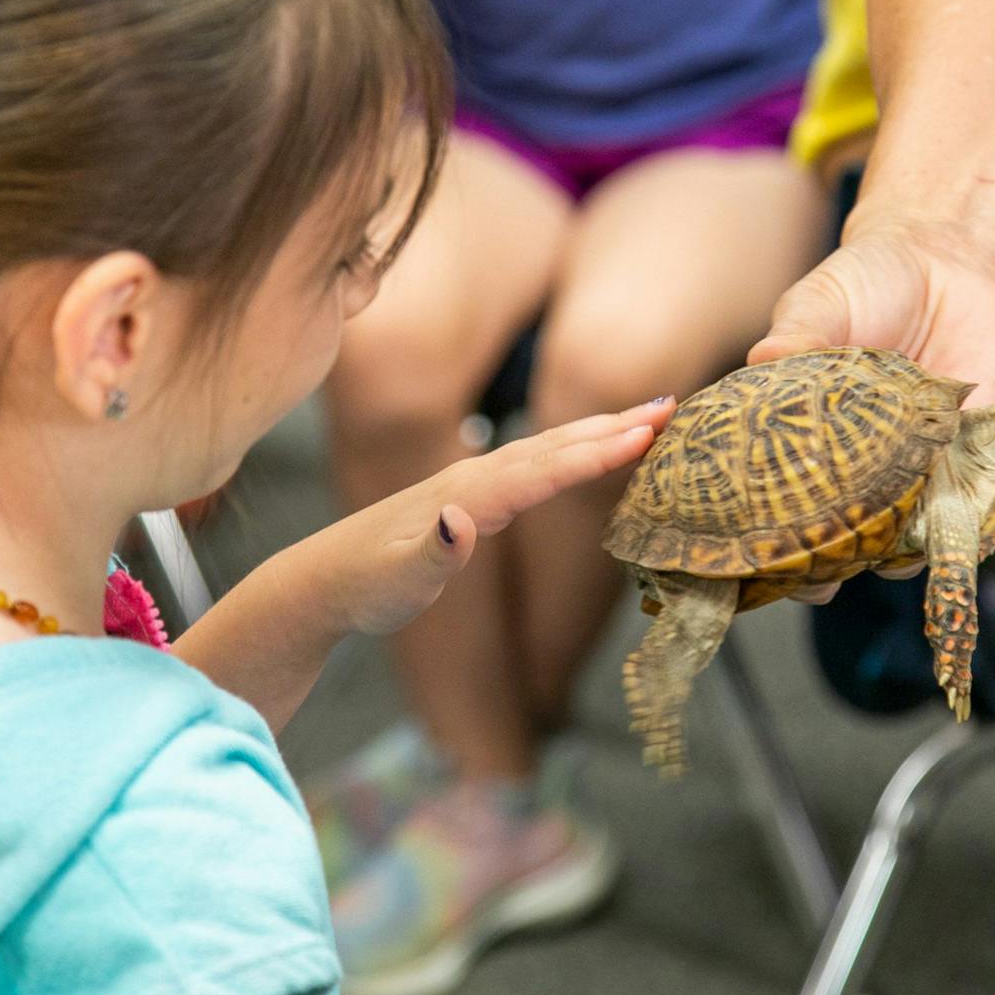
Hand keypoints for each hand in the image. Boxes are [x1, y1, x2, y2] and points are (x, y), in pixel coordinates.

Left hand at [317, 397, 677, 635]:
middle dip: (614, 424)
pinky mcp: (473, 492)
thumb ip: (433, 553)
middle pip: (554, 443)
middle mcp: (473, 478)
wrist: (320, 582)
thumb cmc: (364, 587)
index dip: (594, 454)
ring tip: (652, 414)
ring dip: (600, 428)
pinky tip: (593, 445)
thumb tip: (463, 521)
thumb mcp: (396, 582)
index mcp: (464, 496)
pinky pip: (537, 461)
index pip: (541, 470)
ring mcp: (473, 480)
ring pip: (548, 446)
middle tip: (674, 407)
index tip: (645, 436)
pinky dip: (574, 446)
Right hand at [750, 213, 994, 601]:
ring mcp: (909, 476)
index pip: (771, 508)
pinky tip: (955, 524)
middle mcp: (850, 473)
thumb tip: (764, 357)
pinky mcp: (968, 467)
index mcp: (798, 444)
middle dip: (823, 571)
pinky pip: (969, 521)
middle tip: (820, 572)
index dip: (760, 541)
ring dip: (893, 554)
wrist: (946, 263)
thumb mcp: (821, 303)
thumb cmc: (867, 284)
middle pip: (832, 547)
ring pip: (898, 549)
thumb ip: (798, 335)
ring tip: (887, 538)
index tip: (753, 558)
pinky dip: (966, 533)